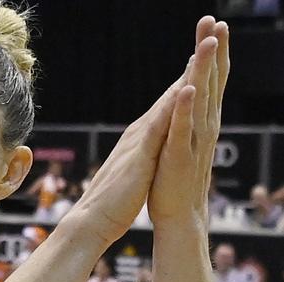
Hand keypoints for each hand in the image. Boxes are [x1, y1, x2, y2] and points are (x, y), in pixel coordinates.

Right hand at [65, 58, 193, 247]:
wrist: (93, 220)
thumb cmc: (111, 204)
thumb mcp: (131, 176)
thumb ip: (138, 160)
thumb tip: (145, 156)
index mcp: (137, 143)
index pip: (161, 111)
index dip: (178, 90)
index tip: (194, 70)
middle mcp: (137, 137)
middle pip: (165, 101)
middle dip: (184, 75)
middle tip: (202, 48)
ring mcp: (137, 143)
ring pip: (164, 106)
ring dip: (182, 81)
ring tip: (199, 56)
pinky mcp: (140, 155)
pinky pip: (158, 126)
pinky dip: (172, 107)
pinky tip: (184, 90)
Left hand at [148, 17, 229, 229]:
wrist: (178, 215)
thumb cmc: (178, 177)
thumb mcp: (184, 139)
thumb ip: (188, 115)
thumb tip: (189, 91)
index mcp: (201, 121)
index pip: (208, 80)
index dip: (211, 53)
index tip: (213, 24)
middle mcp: (203, 126)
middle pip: (210, 82)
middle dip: (213, 51)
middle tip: (217, 20)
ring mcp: (192, 141)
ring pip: (199, 99)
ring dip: (203, 71)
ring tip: (209, 42)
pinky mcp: (178, 155)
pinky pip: (181, 128)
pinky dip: (184, 108)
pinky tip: (186, 88)